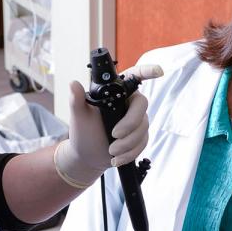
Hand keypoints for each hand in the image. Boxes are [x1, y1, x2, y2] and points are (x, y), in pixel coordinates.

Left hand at [54, 64, 162, 186]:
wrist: (87, 155)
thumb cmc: (83, 132)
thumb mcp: (78, 117)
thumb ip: (76, 100)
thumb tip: (73, 84)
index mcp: (115, 92)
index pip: (134, 77)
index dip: (147, 71)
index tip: (158, 71)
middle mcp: (129, 103)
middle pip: (141, 106)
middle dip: (130, 123)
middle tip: (114, 135)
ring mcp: (136, 119)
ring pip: (142, 128)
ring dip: (127, 143)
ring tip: (111, 152)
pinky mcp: (140, 136)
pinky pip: (143, 143)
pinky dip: (130, 153)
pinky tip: (116, 159)